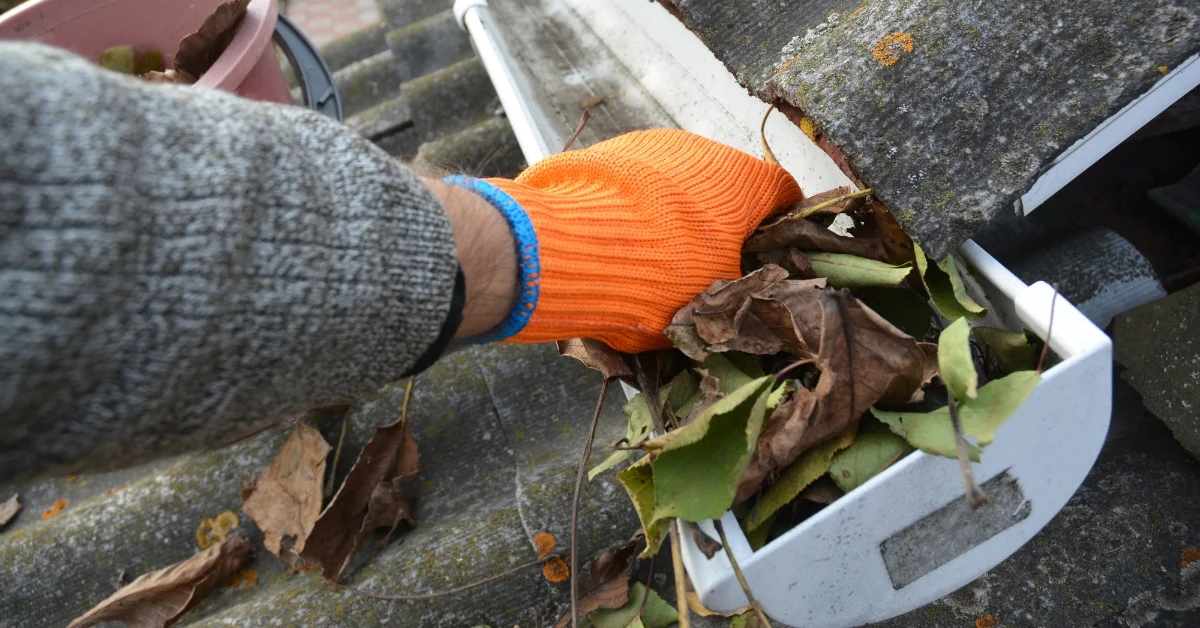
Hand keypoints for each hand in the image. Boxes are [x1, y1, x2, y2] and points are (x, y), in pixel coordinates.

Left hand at [448, 129, 801, 351]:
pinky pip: (634, 183)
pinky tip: (615, 244)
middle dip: (722, 226)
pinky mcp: (604, 152)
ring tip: (652, 262)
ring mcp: (650, 145)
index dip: (782, 228)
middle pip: (727, 188)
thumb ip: (739, 290)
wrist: (562, 250)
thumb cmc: (657, 278)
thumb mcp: (712, 301)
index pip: (785, 194)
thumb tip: (747, 295)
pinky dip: (634, 209)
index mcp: (743, 181)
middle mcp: (702, 149)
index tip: (769, 257)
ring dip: (675, 217)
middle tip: (706, 270)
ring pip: (678, 183)